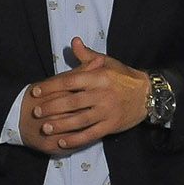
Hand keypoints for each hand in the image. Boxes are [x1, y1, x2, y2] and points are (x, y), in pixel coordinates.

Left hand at [18, 38, 150, 153]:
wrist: (147, 94)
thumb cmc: (123, 77)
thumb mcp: (108, 62)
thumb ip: (88, 55)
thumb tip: (74, 42)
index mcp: (99, 77)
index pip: (70, 81)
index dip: (51, 86)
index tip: (35, 91)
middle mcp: (102, 94)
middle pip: (72, 102)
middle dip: (51, 108)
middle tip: (36, 112)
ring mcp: (107, 111)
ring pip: (79, 120)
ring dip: (60, 125)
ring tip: (45, 128)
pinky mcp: (111, 125)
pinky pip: (90, 135)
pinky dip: (75, 140)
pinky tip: (62, 142)